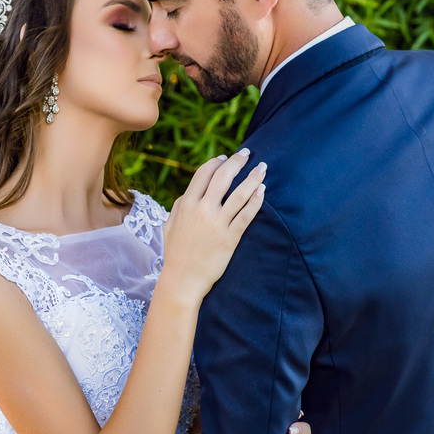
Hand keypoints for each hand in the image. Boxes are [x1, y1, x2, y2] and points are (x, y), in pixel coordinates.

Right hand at [161, 149, 265, 299]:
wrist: (183, 280)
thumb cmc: (175, 252)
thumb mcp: (170, 224)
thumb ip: (180, 205)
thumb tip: (192, 191)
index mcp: (186, 205)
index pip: (203, 174)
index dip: (216, 162)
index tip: (226, 157)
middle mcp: (202, 210)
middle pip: (223, 177)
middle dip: (237, 161)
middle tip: (248, 154)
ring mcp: (217, 224)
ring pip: (240, 194)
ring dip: (253, 178)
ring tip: (262, 168)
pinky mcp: (230, 238)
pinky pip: (247, 214)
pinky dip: (256, 200)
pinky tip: (263, 191)